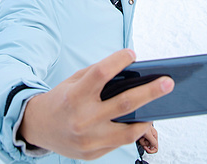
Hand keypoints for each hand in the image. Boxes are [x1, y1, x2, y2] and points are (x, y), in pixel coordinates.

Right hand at [19, 49, 173, 160]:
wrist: (38, 127)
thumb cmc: (61, 99)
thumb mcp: (74, 81)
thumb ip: (98, 76)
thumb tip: (129, 72)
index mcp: (75, 96)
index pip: (101, 73)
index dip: (118, 61)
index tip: (132, 53)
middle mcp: (82, 119)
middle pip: (123, 104)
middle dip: (149, 92)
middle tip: (168, 82)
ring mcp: (88, 140)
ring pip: (127, 130)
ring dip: (147, 116)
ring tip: (159, 105)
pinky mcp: (92, 154)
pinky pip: (120, 142)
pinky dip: (132, 130)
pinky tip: (142, 119)